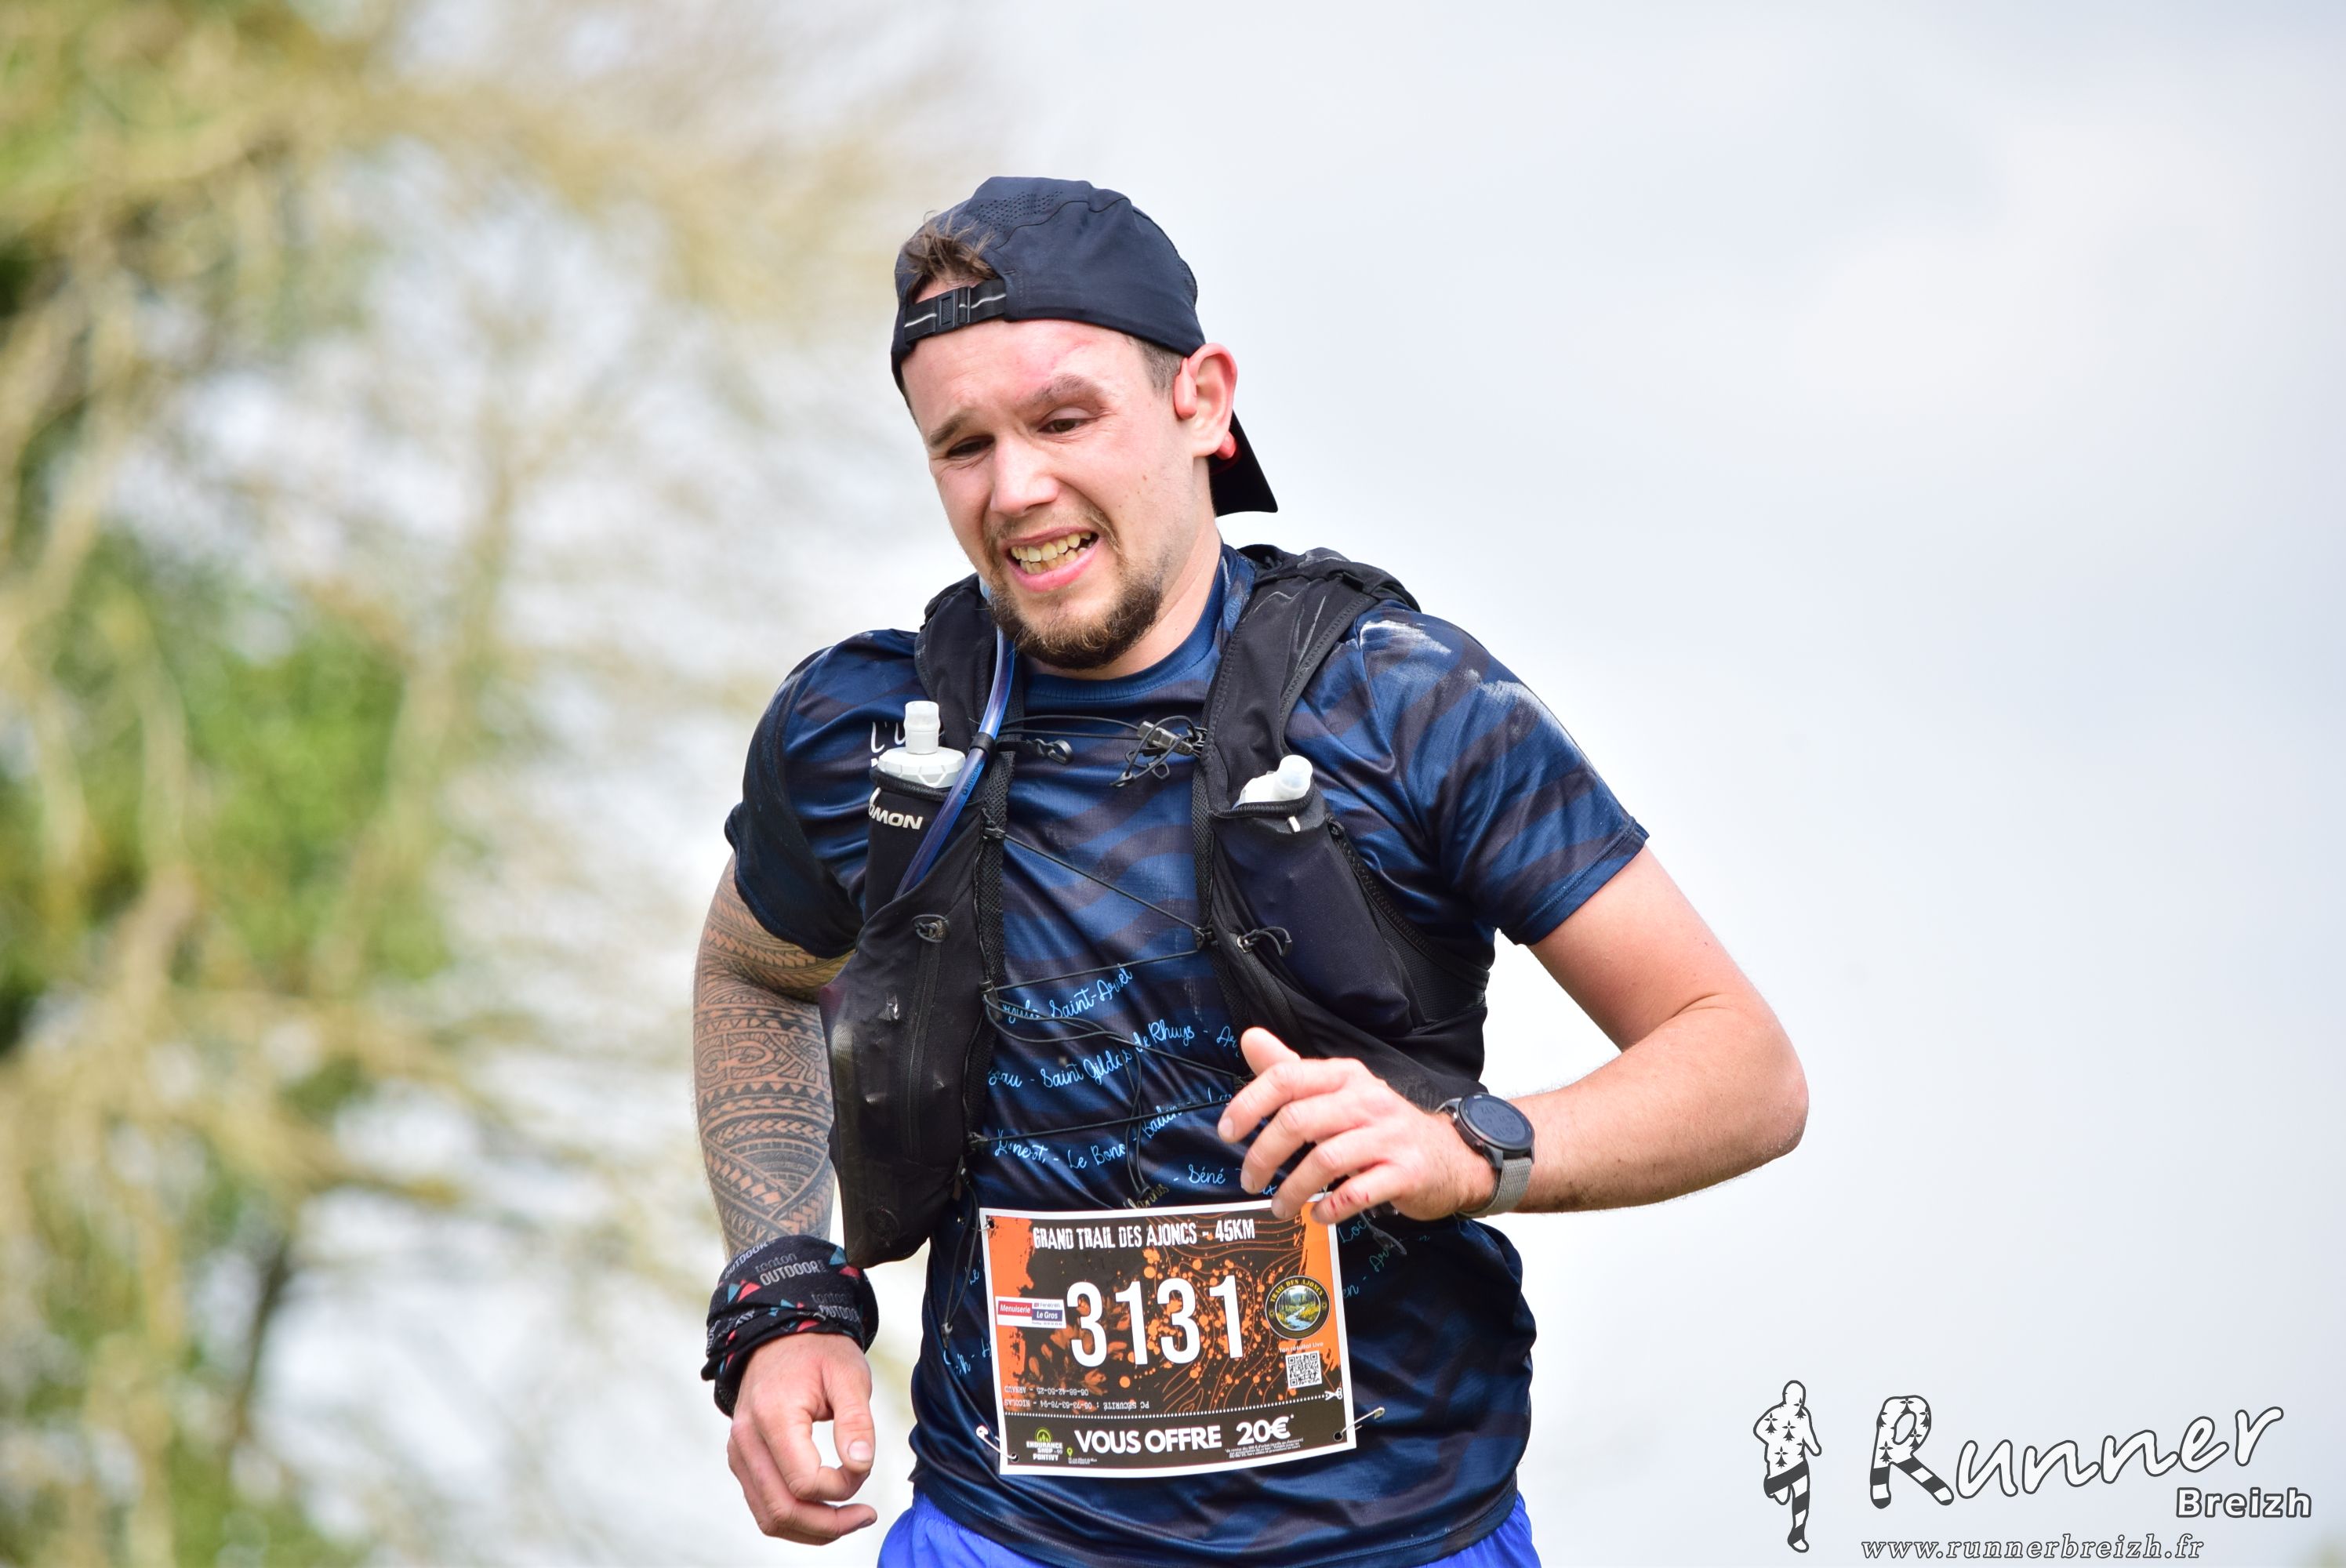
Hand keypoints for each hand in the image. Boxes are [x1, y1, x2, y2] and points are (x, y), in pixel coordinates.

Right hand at [726, 1332, 877, 1543]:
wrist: (782, 1336)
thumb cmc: (820, 1352)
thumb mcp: (849, 1374)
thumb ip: (856, 1420)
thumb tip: (861, 1465)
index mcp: (773, 1416)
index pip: (804, 1481)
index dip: (841, 1487)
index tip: (864, 1466)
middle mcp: (747, 1440)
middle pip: (782, 1509)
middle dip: (829, 1524)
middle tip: (866, 1515)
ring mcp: (739, 1454)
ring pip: (769, 1518)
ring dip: (812, 1529)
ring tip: (851, 1518)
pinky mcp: (743, 1462)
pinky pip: (764, 1506)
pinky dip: (796, 1518)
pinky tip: (828, 1510)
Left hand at [1215, 1028, 1497, 1223]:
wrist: (1451, 1157)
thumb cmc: (1381, 1126)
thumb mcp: (1339, 1090)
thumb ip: (1292, 1069)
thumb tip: (1249, 1038)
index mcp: (1345, 1076)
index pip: (1286, 1077)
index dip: (1249, 1105)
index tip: (1228, 1133)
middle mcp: (1367, 1100)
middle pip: (1299, 1120)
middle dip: (1263, 1155)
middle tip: (1250, 1180)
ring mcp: (1389, 1137)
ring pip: (1325, 1159)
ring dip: (1293, 1189)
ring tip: (1278, 1206)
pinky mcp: (1406, 1173)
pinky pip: (1358, 1193)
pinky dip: (1331, 1208)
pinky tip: (1318, 1214)